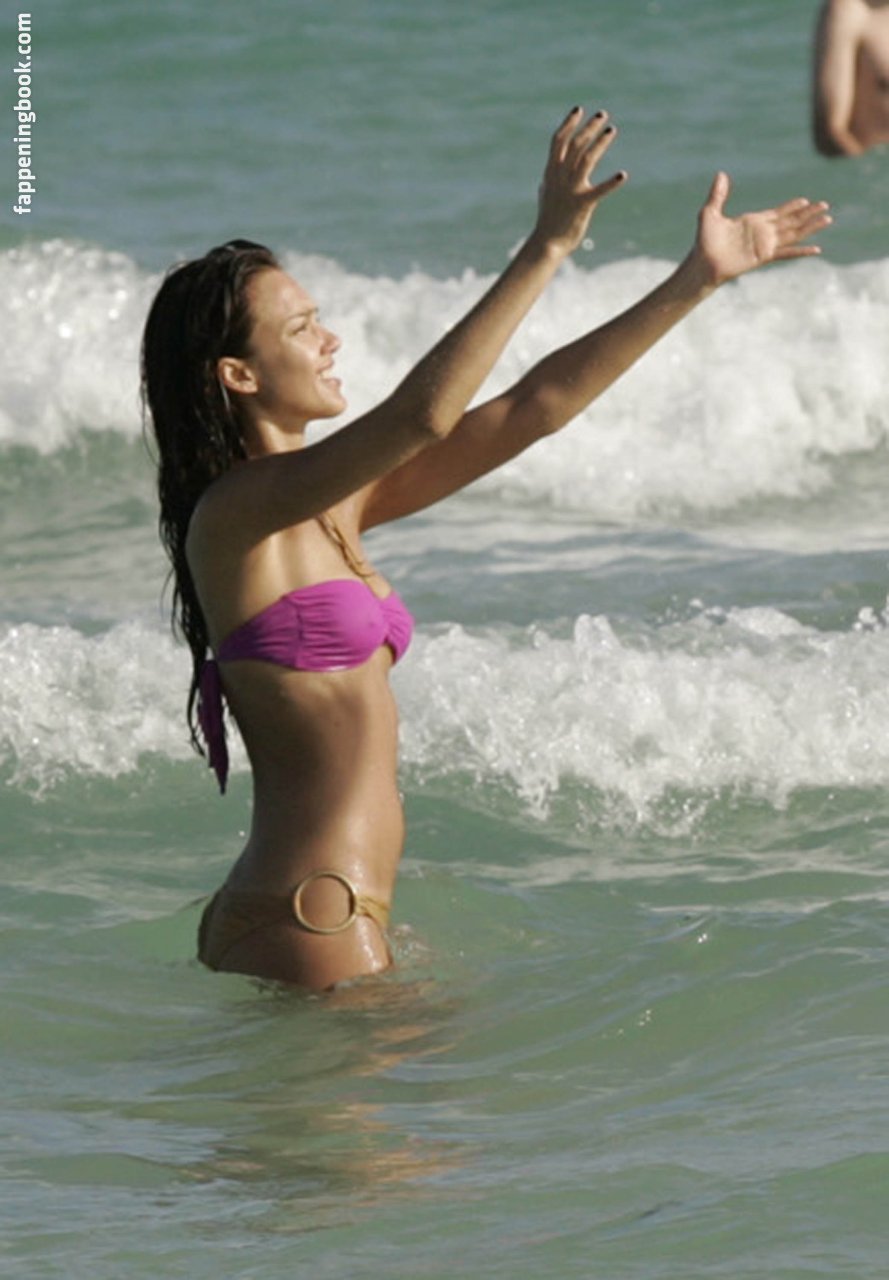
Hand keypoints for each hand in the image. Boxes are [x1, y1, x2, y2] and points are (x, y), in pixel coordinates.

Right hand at [533, 106, 626, 255]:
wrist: (547, 243)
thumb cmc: (548, 220)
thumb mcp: (546, 195)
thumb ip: (548, 181)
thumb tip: (546, 176)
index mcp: (551, 173)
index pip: (558, 141)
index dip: (568, 124)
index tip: (579, 110)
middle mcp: (560, 177)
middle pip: (575, 145)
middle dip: (588, 128)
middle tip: (602, 115)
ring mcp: (570, 190)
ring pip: (586, 160)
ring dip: (599, 143)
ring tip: (611, 130)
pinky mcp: (582, 204)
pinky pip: (598, 191)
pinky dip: (611, 183)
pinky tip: (622, 176)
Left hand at [691, 172, 831, 286]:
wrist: (702, 263)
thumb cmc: (704, 241)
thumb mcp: (710, 213)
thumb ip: (718, 194)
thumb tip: (721, 173)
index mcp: (753, 221)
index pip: (778, 212)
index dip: (792, 207)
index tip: (805, 200)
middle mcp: (762, 233)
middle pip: (791, 221)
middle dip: (808, 213)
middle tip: (825, 205)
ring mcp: (765, 245)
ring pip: (794, 233)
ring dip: (811, 226)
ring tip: (828, 219)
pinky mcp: (764, 256)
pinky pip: (787, 252)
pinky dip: (802, 251)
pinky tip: (817, 249)